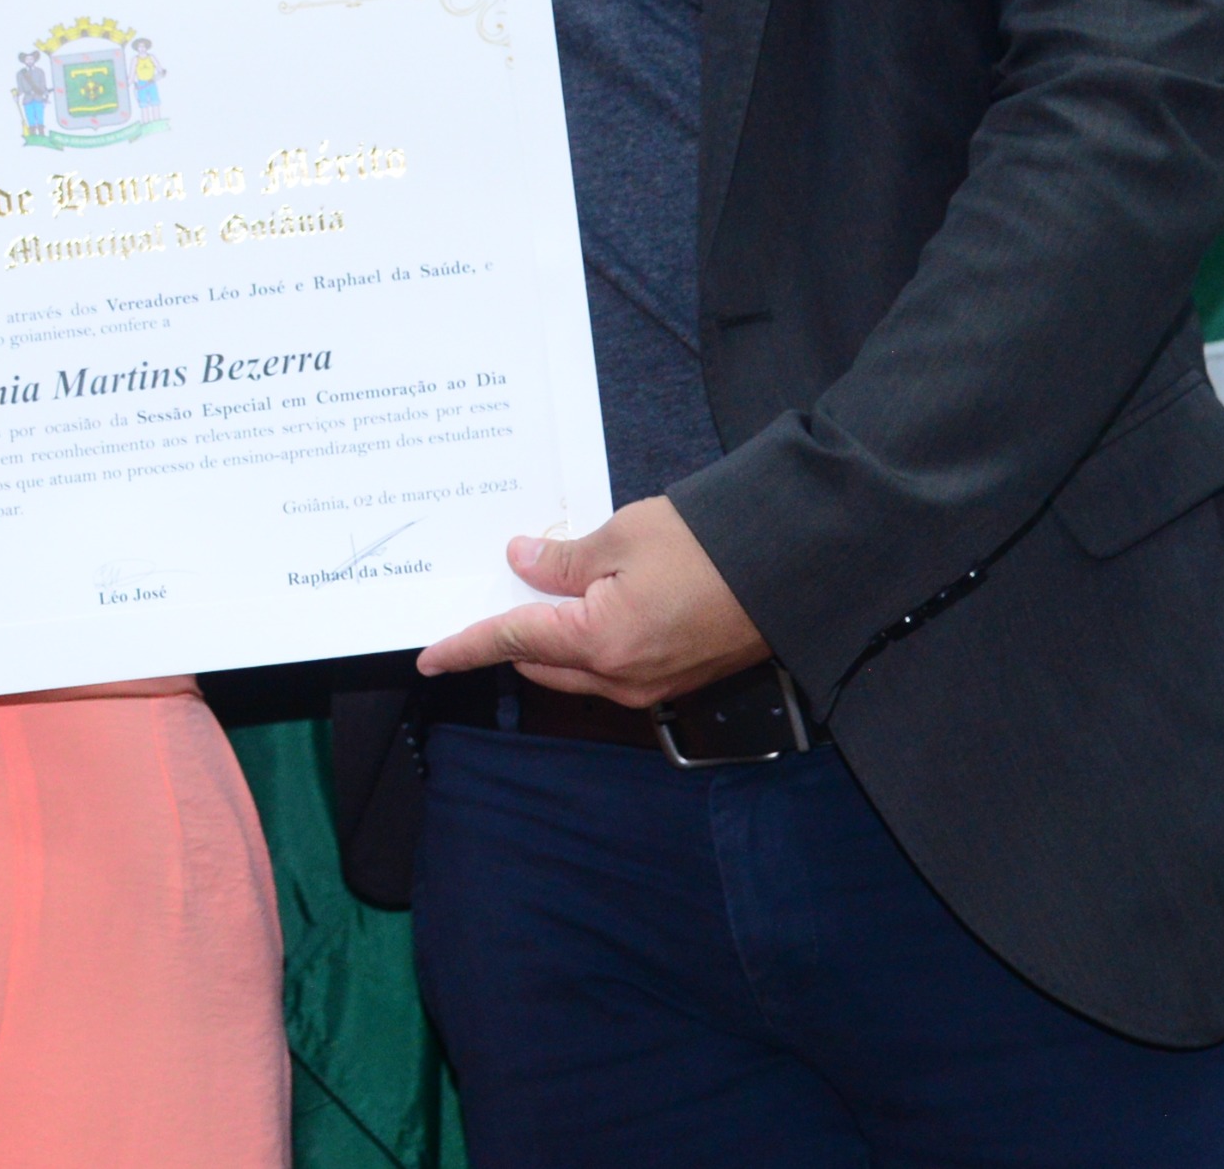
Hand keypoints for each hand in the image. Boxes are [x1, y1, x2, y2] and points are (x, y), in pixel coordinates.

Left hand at [415, 496, 769, 707]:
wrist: (794, 567)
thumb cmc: (710, 545)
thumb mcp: (622, 536)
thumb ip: (563, 560)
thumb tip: (523, 565)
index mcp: (600, 643)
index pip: (512, 642)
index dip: (466, 646)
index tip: (429, 658)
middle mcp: (622, 679)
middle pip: (542, 662)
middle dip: (511, 635)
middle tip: (497, 592)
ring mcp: (654, 687)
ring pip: (577, 670)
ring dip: (553, 639)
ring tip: (544, 591)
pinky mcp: (679, 679)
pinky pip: (614, 669)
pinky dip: (591, 642)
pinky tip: (593, 604)